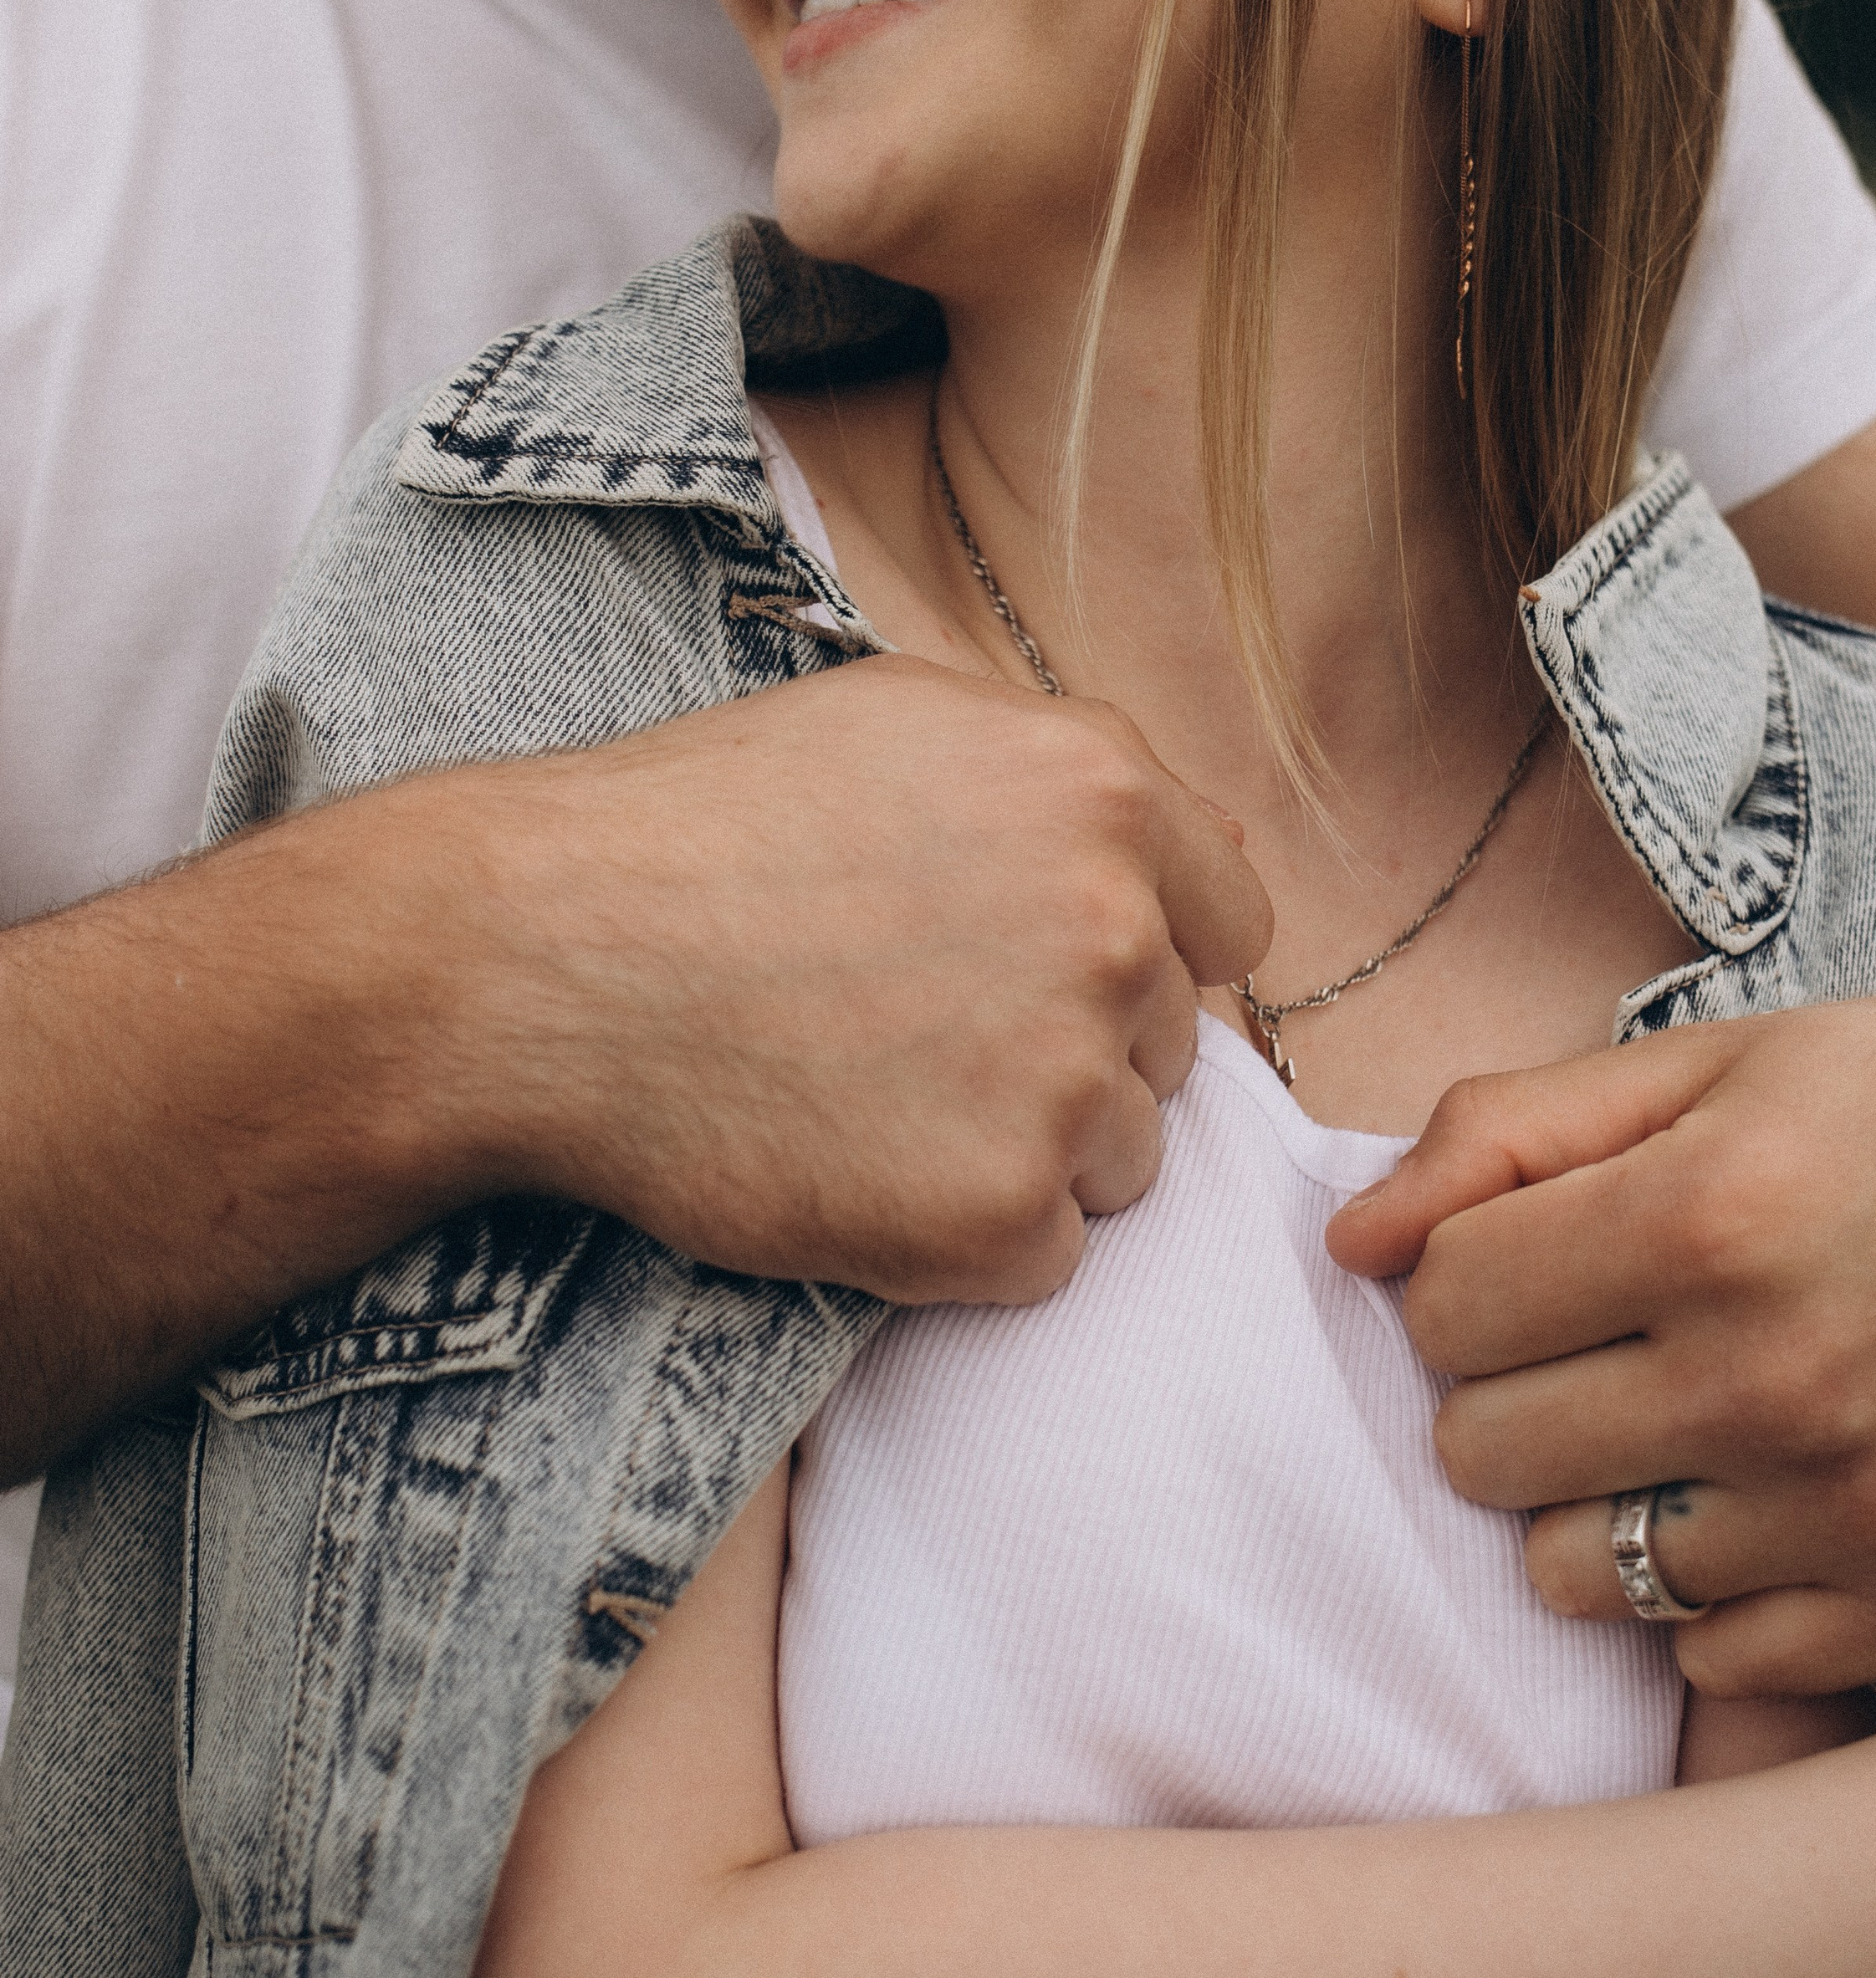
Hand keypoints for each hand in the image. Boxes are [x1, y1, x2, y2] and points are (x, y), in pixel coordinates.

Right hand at [427, 653, 1270, 1304]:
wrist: (542, 960)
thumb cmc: (702, 826)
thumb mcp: (902, 723)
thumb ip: (1070, 776)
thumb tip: (1207, 851)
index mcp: (1104, 791)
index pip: (1231, 922)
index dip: (1144, 955)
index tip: (1042, 973)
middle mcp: (1115, 929)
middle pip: (1168, 1045)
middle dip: (1070, 1050)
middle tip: (912, 1032)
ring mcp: (1062, 1079)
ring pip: (1120, 1156)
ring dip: (1023, 1148)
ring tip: (871, 1095)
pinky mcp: (998, 1216)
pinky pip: (1045, 1254)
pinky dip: (965, 1238)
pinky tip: (856, 1168)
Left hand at [1326, 930, 1875, 1691]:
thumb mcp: (1704, 1062)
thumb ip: (1505, 1133)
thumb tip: (1349, 1242)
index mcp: (1704, 1218)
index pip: (1442, 1306)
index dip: (1465, 1276)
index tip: (1533, 1256)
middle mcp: (1769, 1375)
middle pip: (1479, 1450)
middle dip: (1505, 1387)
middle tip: (1592, 1337)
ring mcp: (1847, 1505)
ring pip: (1570, 1573)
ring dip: (1589, 1495)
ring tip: (1669, 1417)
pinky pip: (1704, 1654)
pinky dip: (1701, 1589)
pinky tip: (1749, 1497)